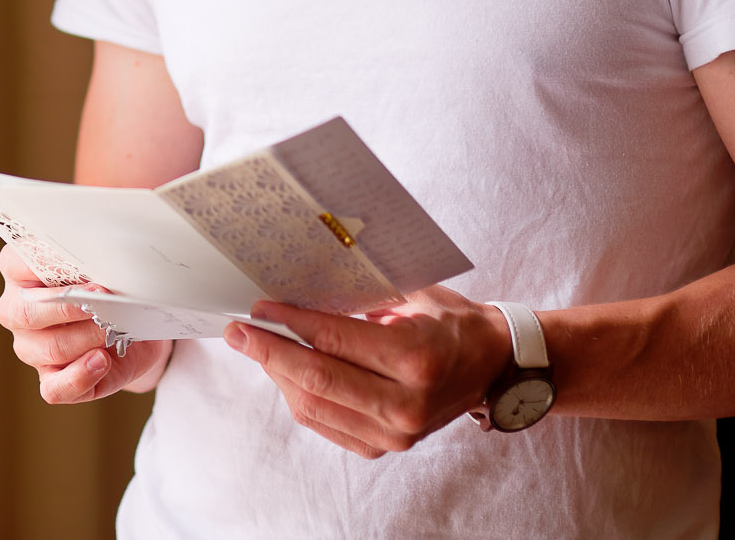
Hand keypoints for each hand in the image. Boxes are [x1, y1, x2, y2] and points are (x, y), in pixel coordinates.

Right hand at [0, 244, 170, 403]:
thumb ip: (85, 265)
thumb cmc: (107, 286)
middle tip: (102, 298)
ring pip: (51, 348)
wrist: (135, 326)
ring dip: (88, 337)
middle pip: (27, 313)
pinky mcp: (50, 379)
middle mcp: (16, 310)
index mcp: (18, 271)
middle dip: (69, 307)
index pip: (16, 263)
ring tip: (112, 327)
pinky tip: (101, 361)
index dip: (49, 264)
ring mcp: (29, 348)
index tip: (80, 265)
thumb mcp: (97, 266)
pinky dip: (80, 376)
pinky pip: (55, 388)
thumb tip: (93, 275)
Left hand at [221, 285, 512, 457]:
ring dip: (277, 375)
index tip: (258, 307)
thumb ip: (362, 296)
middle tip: (238, 330)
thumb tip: (300, 287)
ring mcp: (397, 433)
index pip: (335, 340)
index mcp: (416, 359)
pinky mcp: (386, 447)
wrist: (496, 368)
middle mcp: (407, 404)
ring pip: (314, 406)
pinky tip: (284, 372)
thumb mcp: (414, 296)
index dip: (290, 323)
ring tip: (255, 347)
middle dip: (269, 351)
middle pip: (317, 378)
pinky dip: (299, 397)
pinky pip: (325, 424)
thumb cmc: (452, 322)